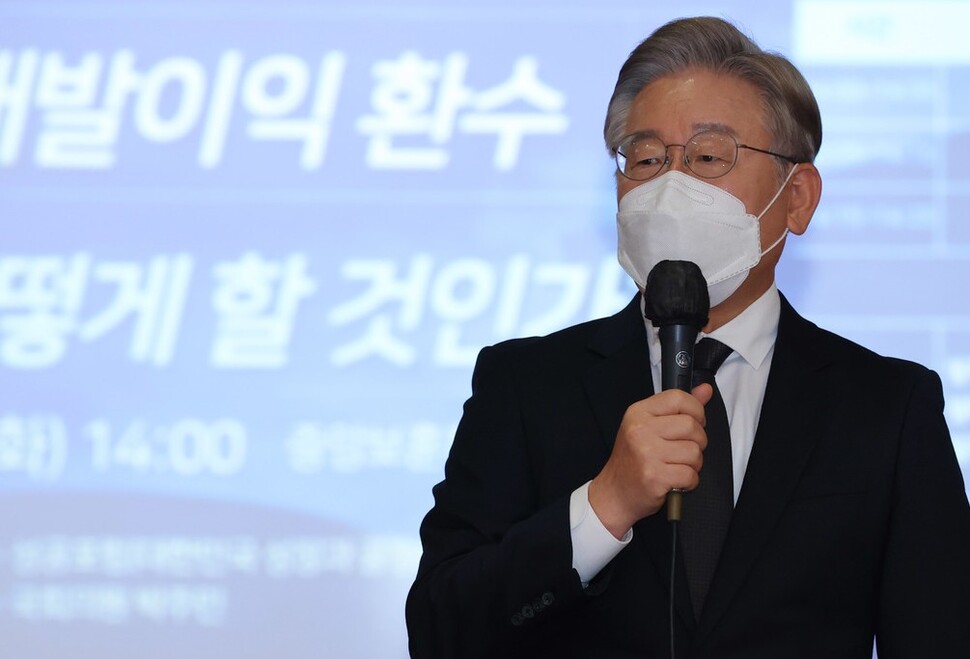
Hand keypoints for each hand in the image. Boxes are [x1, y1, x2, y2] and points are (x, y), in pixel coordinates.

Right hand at [588, 384, 712, 538]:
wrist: (614, 493)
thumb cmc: (633, 460)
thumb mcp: (649, 426)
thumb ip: (678, 407)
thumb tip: (705, 390)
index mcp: (638, 413)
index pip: (678, 398)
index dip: (695, 410)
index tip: (694, 422)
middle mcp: (640, 430)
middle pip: (691, 426)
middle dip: (697, 441)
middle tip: (683, 450)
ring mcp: (646, 453)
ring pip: (694, 452)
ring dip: (693, 464)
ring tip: (677, 466)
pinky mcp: (654, 476)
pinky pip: (690, 474)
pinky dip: (689, 481)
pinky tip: (676, 481)